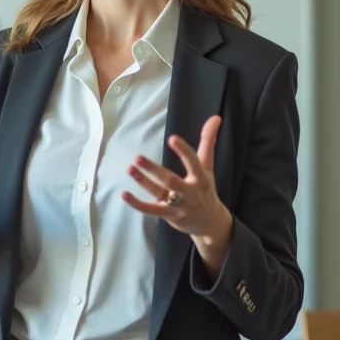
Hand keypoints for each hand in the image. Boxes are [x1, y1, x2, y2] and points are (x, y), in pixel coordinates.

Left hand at [122, 115, 231, 243]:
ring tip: (130, 168)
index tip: (172, 138)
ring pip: (159, 193)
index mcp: (201, 178)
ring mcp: (179, 206)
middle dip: (154, 170)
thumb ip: (208, 141)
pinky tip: (124, 194)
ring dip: (143, 182)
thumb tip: (215, 117)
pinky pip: (151, 210)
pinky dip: (137, 204)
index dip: (184, 151)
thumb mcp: (208, 167)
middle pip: (171, 181)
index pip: (193, 163)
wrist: (210, 223)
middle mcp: (190, 193)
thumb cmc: (206, 190)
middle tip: (137, 157)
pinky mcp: (169, 216)